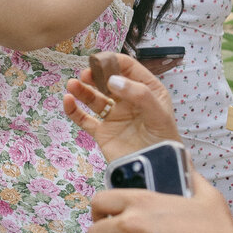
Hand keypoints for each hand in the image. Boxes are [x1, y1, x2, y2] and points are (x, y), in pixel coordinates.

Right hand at [64, 54, 180, 162]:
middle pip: (108, 81)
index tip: (100, 60)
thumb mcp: (158, 113)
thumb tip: (112, 80)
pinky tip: (68, 101)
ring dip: (82, 90)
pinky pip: (85, 119)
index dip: (114, 62)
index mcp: (147, 91)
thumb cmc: (164, 141)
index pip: (129, 69)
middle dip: (96, 75)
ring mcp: (114, 117)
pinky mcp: (103, 133)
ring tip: (72, 84)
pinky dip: (74, 110)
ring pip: (94, 98)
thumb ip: (139, 94)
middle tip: (86, 74)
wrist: (157, 171)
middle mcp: (129, 101)